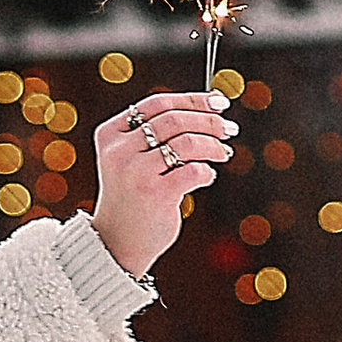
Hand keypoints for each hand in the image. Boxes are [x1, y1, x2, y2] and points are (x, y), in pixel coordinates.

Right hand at [89, 88, 237, 281]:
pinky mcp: (155, 195)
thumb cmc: (133, 196)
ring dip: (213, 145)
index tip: (219, 102)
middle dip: (209, 121)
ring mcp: (135, 173)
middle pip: (175, 120)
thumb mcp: (131, 159)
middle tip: (230, 128)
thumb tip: (209, 108)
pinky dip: (206, 171)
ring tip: (224, 153)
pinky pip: (193, 170)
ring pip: (187, 142)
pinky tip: (206, 177)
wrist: (117, 243)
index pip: (157, 104)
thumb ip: (156, 135)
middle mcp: (119, 151)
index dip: (193, 99)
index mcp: (110, 134)